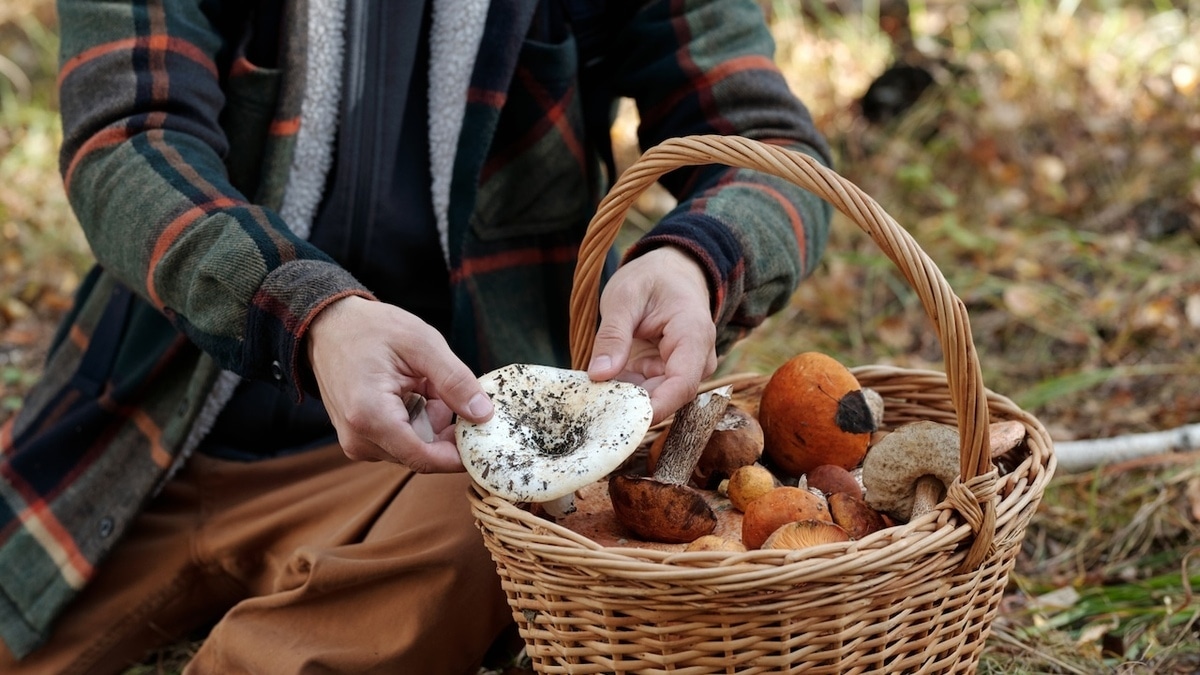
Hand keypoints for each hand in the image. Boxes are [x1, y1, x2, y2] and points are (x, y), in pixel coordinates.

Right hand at [305, 296, 493, 471]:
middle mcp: (360, 440)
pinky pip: (403, 440)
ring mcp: (358, 443)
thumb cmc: (370, 329)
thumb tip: (483, 414)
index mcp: (370, 417)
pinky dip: (417, 418)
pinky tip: (411, 391)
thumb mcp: (422, 343)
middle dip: (445, 426)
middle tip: (443, 387)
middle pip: (424, 453)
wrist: (328, 326)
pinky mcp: (361, 440)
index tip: (487, 438)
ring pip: (417, 447)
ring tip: (421, 383)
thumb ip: (454, 380)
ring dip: (431, 419)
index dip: (461, 454)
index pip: (426, 459)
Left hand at [587, 247, 717, 422]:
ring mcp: (684, 368)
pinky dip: (624, 391)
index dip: (656, 407)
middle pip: (668, 396)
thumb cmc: (652, 278)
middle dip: (631, 405)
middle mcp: (696, 358)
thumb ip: (613, 335)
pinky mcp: (668, 374)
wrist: (671, 270)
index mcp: (693, 335)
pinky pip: (647, 391)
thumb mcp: (624, 297)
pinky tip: (601, 386)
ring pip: (656, 397)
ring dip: (625, 399)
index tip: (624, 420)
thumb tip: (598, 375)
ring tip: (592, 394)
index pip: (682, 384)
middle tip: (591, 406)